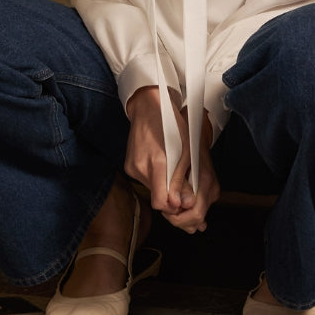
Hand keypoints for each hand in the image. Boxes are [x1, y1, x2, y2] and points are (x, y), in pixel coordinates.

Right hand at [125, 86, 219, 233]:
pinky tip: (160, 162)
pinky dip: (154, 177)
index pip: (161, 202)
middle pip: (157, 197)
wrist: (148, 108)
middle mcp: (141, 167)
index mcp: (157, 162)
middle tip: (181, 182)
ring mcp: (132, 167)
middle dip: (170, 195)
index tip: (182, 200)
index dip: (173, 206)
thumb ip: (182, 179)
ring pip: (151, 189)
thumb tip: (185, 203)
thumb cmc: (171, 124)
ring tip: (170, 167)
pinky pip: (144, 179)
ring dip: (163, 185)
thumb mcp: (185, 150)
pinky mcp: (128, 166)